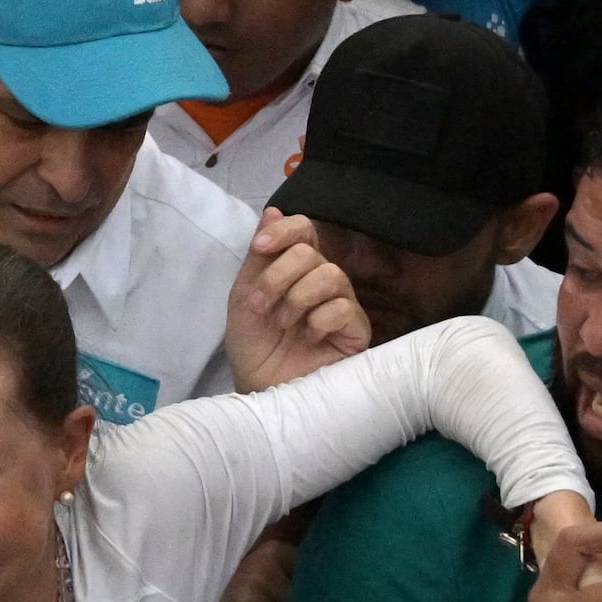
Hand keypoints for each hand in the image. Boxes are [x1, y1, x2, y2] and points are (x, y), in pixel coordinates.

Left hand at [225, 206, 371, 386]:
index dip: (285, 230)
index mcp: (295, 269)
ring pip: (332, 275)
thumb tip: (273, 211)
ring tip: (282, 324)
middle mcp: (322, 282)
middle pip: (311, 253)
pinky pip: (345, 309)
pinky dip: (319, 321)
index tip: (259, 247)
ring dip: (297, 298)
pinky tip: (309, 338)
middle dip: (278, 276)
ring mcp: (342, 306)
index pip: (304, 230)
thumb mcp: (245, 297)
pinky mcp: (356, 332)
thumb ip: (259, 258)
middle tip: (260, 306)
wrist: (260, 391)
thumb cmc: (253, 347)